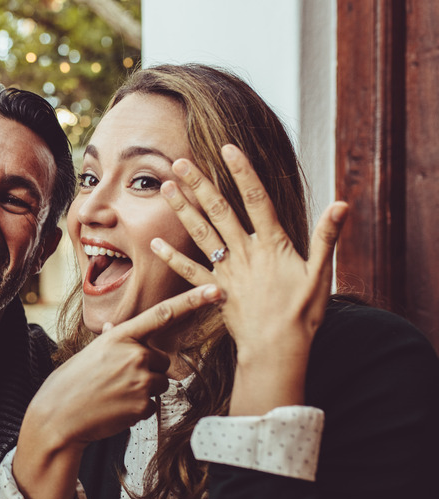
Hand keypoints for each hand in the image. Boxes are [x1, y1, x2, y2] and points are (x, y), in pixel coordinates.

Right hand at [13, 283, 221, 498]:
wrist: (58, 415)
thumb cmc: (71, 382)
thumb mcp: (91, 352)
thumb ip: (112, 341)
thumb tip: (114, 330)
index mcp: (120, 336)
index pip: (163, 314)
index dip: (192, 301)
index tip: (215, 289)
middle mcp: (134, 354)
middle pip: (162, 360)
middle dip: (147, 370)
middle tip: (117, 380)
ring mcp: (140, 380)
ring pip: (159, 383)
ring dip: (142, 390)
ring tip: (113, 394)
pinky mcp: (143, 405)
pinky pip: (152, 405)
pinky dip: (136, 409)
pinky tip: (115, 409)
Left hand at [152, 144, 347, 414]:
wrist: (277, 350)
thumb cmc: (303, 313)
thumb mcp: (321, 273)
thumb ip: (327, 236)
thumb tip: (342, 203)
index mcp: (271, 244)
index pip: (256, 199)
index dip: (242, 172)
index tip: (228, 148)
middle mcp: (245, 252)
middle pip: (219, 210)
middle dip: (199, 184)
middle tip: (179, 161)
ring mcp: (226, 270)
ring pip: (200, 233)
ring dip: (182, 209)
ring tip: (165, 188)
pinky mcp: (214, 290)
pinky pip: (189, 271)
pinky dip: (171, 256)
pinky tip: (155, 242)